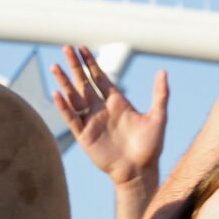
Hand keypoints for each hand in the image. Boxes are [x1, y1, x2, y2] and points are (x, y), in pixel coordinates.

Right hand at [49, 47, 167, 187]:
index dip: (91, 63)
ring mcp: (91, 121)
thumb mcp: (158, 117)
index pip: (100, 77)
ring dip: (65, 82)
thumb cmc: (151, 146)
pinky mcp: (85, 136)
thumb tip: (163, 71)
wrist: (139, 171)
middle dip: (75, 66)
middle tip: (66, 48)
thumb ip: (160, 94)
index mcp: (117, 102)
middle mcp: (101, 109)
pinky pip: (72, 118)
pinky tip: (57, 94)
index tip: (82, 48)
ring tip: (55, 67)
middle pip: (84, 82)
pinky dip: (64, 107)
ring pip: (74, 97)